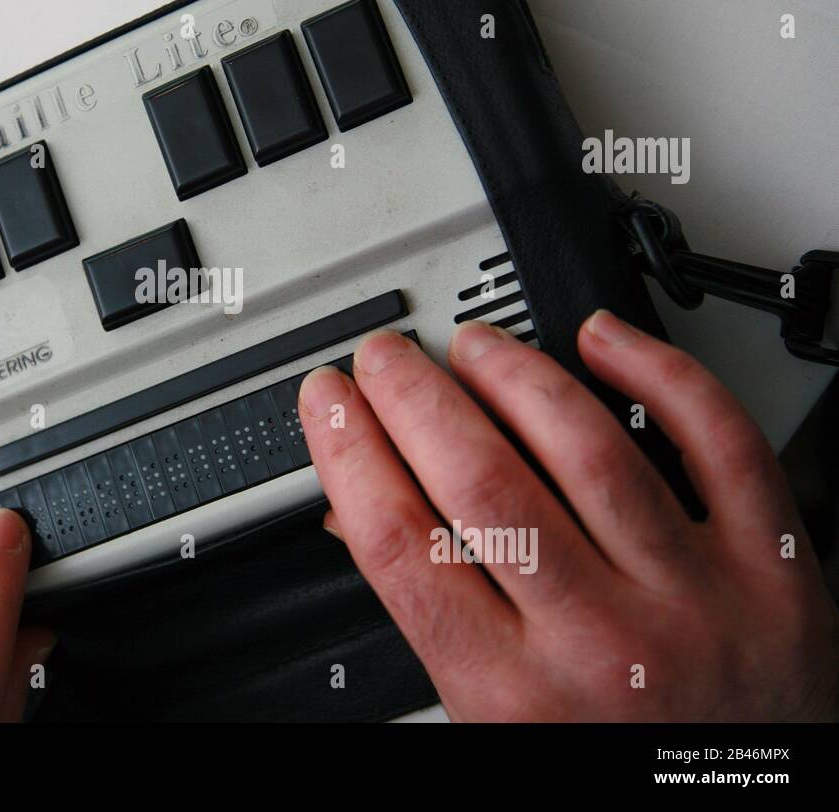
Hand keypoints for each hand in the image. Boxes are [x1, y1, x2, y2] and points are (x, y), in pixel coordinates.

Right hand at [299, 310, 838, 720]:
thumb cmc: (611, 761)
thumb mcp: (493, 720)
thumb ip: (429, 619)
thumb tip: (360, 518)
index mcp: (512, 693)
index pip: (400, 543)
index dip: (347, 450)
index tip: (330, 402)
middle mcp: (601, 644)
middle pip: (480, 483)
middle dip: (412, 398)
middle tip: (387, 357)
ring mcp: (692, 599)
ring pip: (588, 450)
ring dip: (514, 375)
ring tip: (474, 343)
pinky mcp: (771, 567)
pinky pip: (719, 441)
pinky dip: (659, 373)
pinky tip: (603, 341)